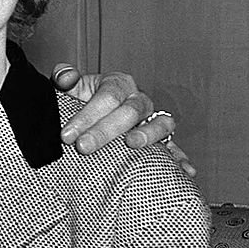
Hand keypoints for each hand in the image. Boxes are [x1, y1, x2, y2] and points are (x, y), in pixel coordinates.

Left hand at [51, 64, 193, 174]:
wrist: (95, 115)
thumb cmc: (81, 100)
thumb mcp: (70, 87)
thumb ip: (64, 78)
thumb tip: (65, 76)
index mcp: (117, 84)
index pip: (106, 97)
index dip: (86, 116)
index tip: (67, 136)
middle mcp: (138, 100)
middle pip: (129, 112)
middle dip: (105, 131)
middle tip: (83, 147)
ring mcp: (152, 120)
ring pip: (161, 124)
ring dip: (149, 135)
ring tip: (132, 145)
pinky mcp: (163, 141)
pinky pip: (176, 148)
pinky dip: (180, 158)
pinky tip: (185, 171)